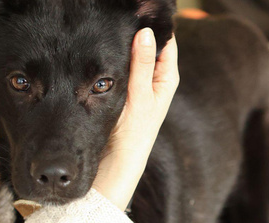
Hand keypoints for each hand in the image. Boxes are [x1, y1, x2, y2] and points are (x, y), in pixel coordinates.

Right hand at [93, 29, 178, 210]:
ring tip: (109, 27)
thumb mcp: (140, 98)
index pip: (166, 40)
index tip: (139, 11)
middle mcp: (153, 77)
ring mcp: (136, 83)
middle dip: (136, 31)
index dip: (155, 24)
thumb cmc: (134, 134)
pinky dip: (112, 57)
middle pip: (147, 44)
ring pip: (131, 54)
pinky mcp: (121, 89)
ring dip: (122, 43)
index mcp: (166, 77)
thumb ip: (141, 65)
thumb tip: (145, 33)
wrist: (118, 161)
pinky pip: (118, 66)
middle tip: (118, 16)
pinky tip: (102, 49)